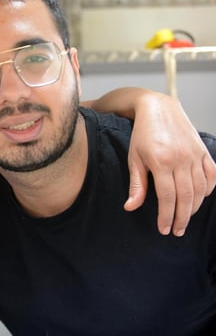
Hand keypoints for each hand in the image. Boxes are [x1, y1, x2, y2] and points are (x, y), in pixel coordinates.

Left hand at [125, 92, 215, 235]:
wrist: (158, 108)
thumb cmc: (142, 135)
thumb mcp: (134, 158)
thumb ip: (136, 184)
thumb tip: (130, 207)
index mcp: (161, 162)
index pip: (167, 197)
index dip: (166, 216)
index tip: (164, 229)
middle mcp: (181, 159)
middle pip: (186, 196)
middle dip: (182, 217)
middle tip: (177, 231)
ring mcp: (195, 155)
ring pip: (201, 188)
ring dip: (195, 207)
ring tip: (185, 219)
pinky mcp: (203, 151)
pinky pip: (212, 175)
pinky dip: (209, 189)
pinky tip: (201, 199)